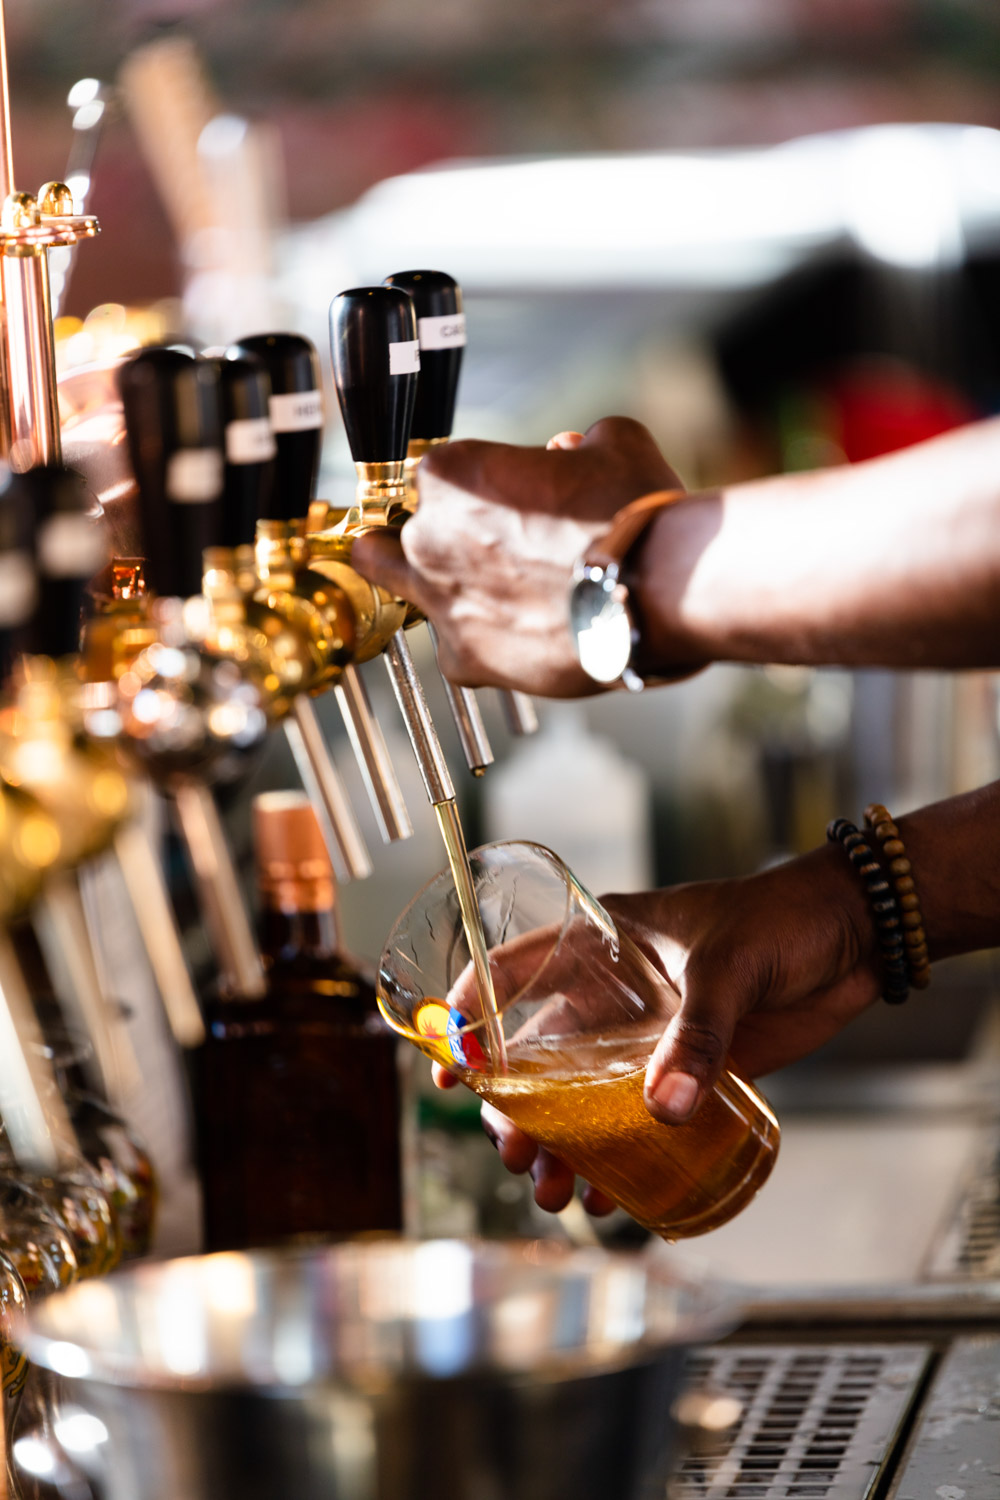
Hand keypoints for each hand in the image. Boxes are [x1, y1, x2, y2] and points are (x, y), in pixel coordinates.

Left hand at [351, 416, 681, 696]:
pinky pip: (452, 647)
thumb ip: (579, 445)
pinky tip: (511, 634)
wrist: (656, 590)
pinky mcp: (465, 659)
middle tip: (468, 544)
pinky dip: (476, 641)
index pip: (432, 475)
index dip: (465, 485)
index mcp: (448, 475)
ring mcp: (440, 603)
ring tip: (480, 591)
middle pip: (397, 533)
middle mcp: (426, 539)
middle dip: (429, 536)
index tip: (492, 497)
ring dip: (435, 587)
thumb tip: (570, 453)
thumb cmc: (630, 511)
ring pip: (403, 592)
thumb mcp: (612, 444)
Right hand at [435, 842, 880, 1214]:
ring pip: (583, 1097)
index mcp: (603, 941)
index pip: (513, 971)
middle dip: (517, 1110)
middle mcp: (613, 991)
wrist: (854, 936)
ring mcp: (649, 1033)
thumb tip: (664, 1110)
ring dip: (562, 1145)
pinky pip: (639, 1120)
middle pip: (539, 1055)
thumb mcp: (729, 968)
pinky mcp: (691, 1068)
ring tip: (553, 1192)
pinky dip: (620, 1157)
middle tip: (514, 1154)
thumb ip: (698, 1034)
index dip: (472, 1017)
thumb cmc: (782, 918)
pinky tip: (612, 1195)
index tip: (449, 1070)